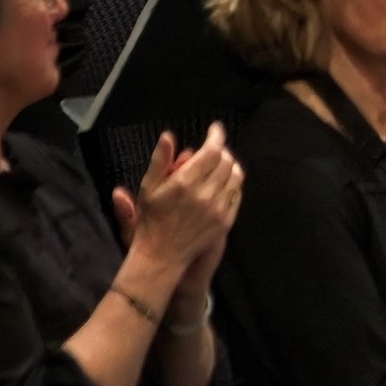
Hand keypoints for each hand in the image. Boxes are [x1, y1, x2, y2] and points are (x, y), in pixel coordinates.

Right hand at [112, 123, 242, 275]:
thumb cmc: (151, 220)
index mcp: (185, 183)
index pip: (211, 151)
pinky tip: (224, 182)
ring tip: (220, 163)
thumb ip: (160, 161)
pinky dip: (233, 183)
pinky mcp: (225, 221)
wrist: (161, 256)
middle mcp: (204, 194)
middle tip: (213, 148)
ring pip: (235, 176)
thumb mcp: (149, 188)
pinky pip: (237, 195)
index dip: (216, 136)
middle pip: (226, 161)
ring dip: (230, 165)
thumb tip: (168, 136)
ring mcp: (217, 209)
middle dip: (221, 150)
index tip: (214, 129)